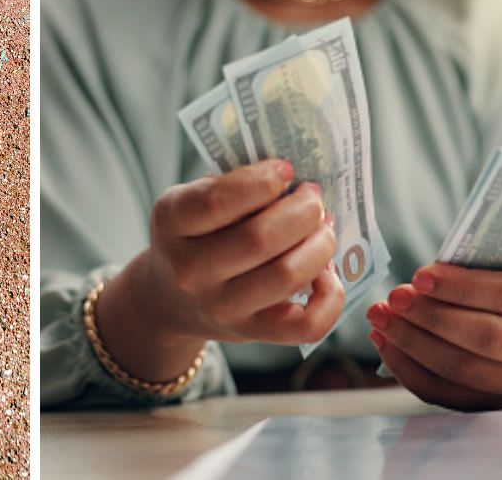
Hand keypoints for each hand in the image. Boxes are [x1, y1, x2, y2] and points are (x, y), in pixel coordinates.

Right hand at [96, 159, 342, 382]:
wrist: (170, 299)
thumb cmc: (194, 236)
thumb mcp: (191, 201)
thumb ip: (233, 185)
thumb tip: (297, 181)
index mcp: (172, 224)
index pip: (217, 201)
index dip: (263, 181)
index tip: (285, 170)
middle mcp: (190, 271)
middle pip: (261, 239)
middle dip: (304, 210)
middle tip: (313, 198)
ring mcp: (221, 307)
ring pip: (287, 275)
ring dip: (321, 245)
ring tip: (323, 229)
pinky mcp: (252, 333)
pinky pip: (307, 325)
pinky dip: (331, 297)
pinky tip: (324, 273)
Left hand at [367, 257, 501, 410]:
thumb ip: (478, 261)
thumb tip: (422, 280)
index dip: (462, 289)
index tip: (419, 277)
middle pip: (488, 339)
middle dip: (431, 318)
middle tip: (393, 299)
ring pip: (465, 371)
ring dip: (412, 344)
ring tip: (380, 318)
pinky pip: (449, 394)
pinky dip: (410, 369)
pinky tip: (385, 344)